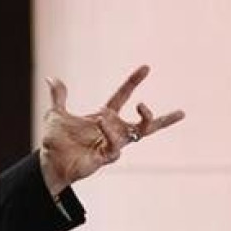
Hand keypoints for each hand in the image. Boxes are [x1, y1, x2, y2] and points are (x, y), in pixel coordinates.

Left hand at [39, 65, 184, 195]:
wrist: (49, 162)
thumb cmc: (56, 141)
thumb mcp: (56, 114)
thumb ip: (58, 96)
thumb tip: (51, 78)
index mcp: (103, 117)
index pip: (122, 95)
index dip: (133, 82)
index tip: (146, 67)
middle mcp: (112, 131)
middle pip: (144, 125)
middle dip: (161, 119)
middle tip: (181, 113)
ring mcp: (111, 144)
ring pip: (135, 135)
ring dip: (127, 122)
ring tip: (120, 111)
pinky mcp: (106, 157)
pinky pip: (115, 146)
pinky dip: (110, 133)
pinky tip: (102, 123)